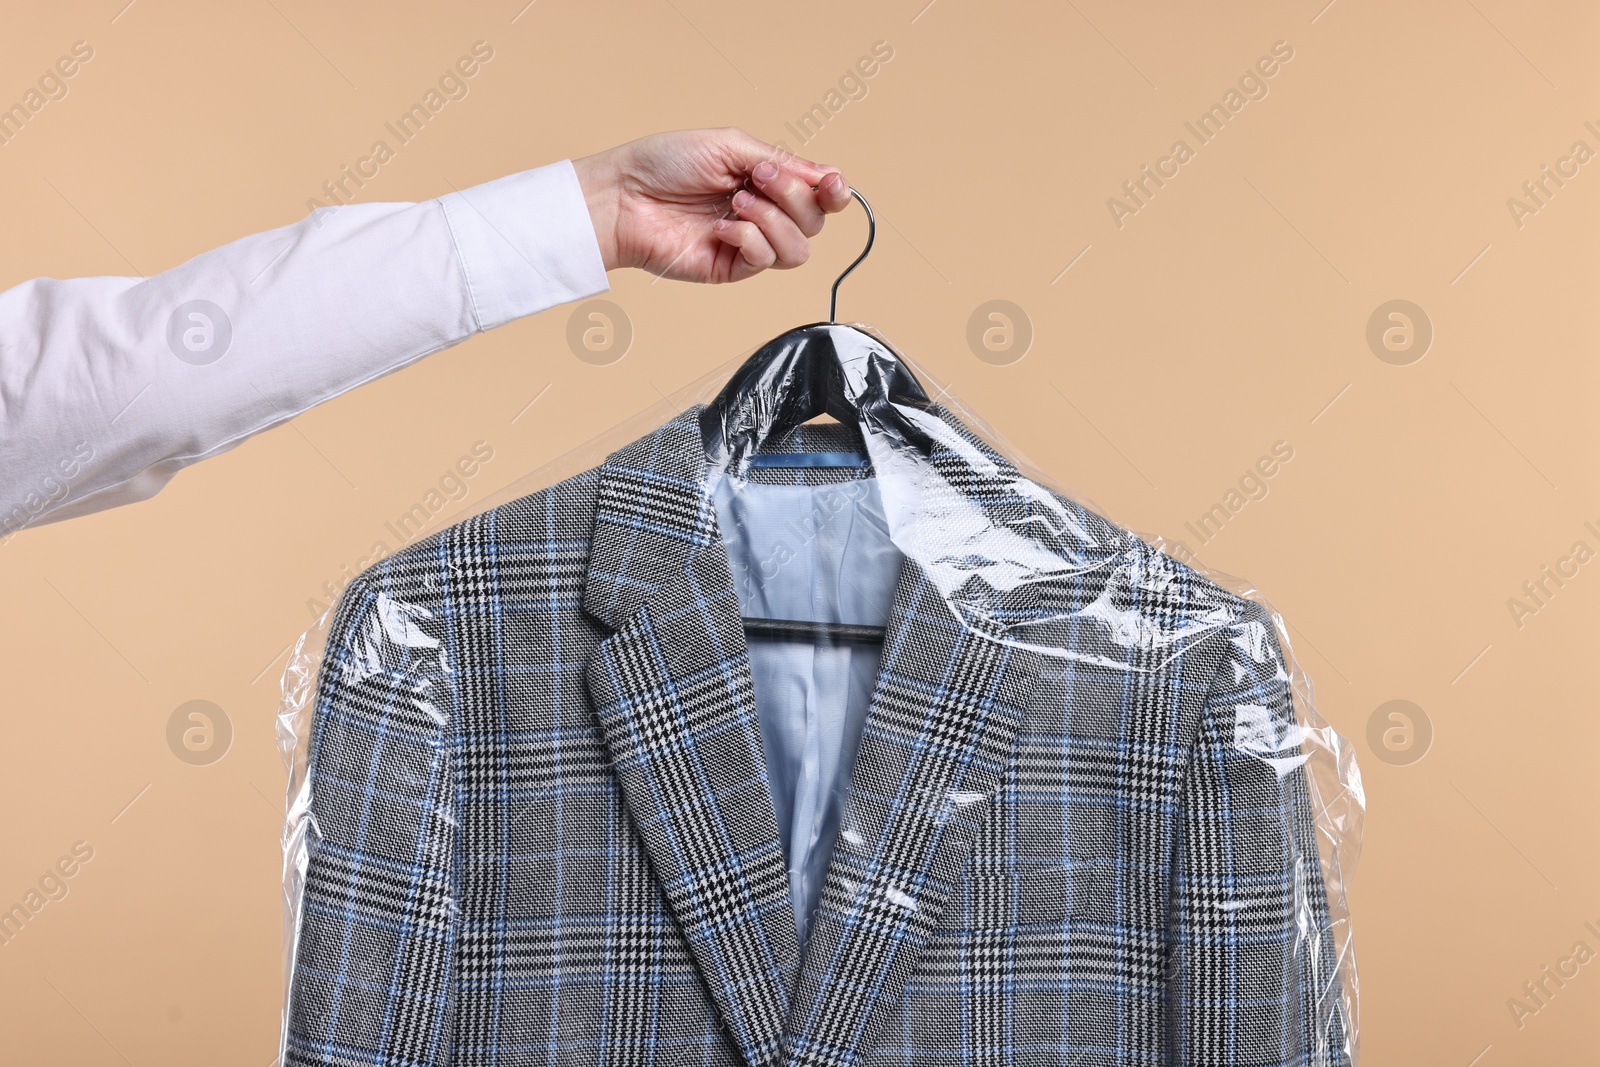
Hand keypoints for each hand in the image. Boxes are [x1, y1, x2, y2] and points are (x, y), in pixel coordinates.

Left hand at [571, 127, 853, 282]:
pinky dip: (748, 239)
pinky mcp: (730, 269)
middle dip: (793, 197)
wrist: (623, 196)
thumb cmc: (663, 164)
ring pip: (798, 250)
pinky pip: (764, 261)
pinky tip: (720, 227)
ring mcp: (748, 244)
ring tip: (737, 203)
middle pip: (814, 222)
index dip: (834, 192)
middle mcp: (762, 214)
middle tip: (756, 179)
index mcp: (765, 182)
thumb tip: (826, 175)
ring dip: (773, 221)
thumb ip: (781, 160)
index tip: (831, 184)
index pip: (818, 196)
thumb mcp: (729, 145)